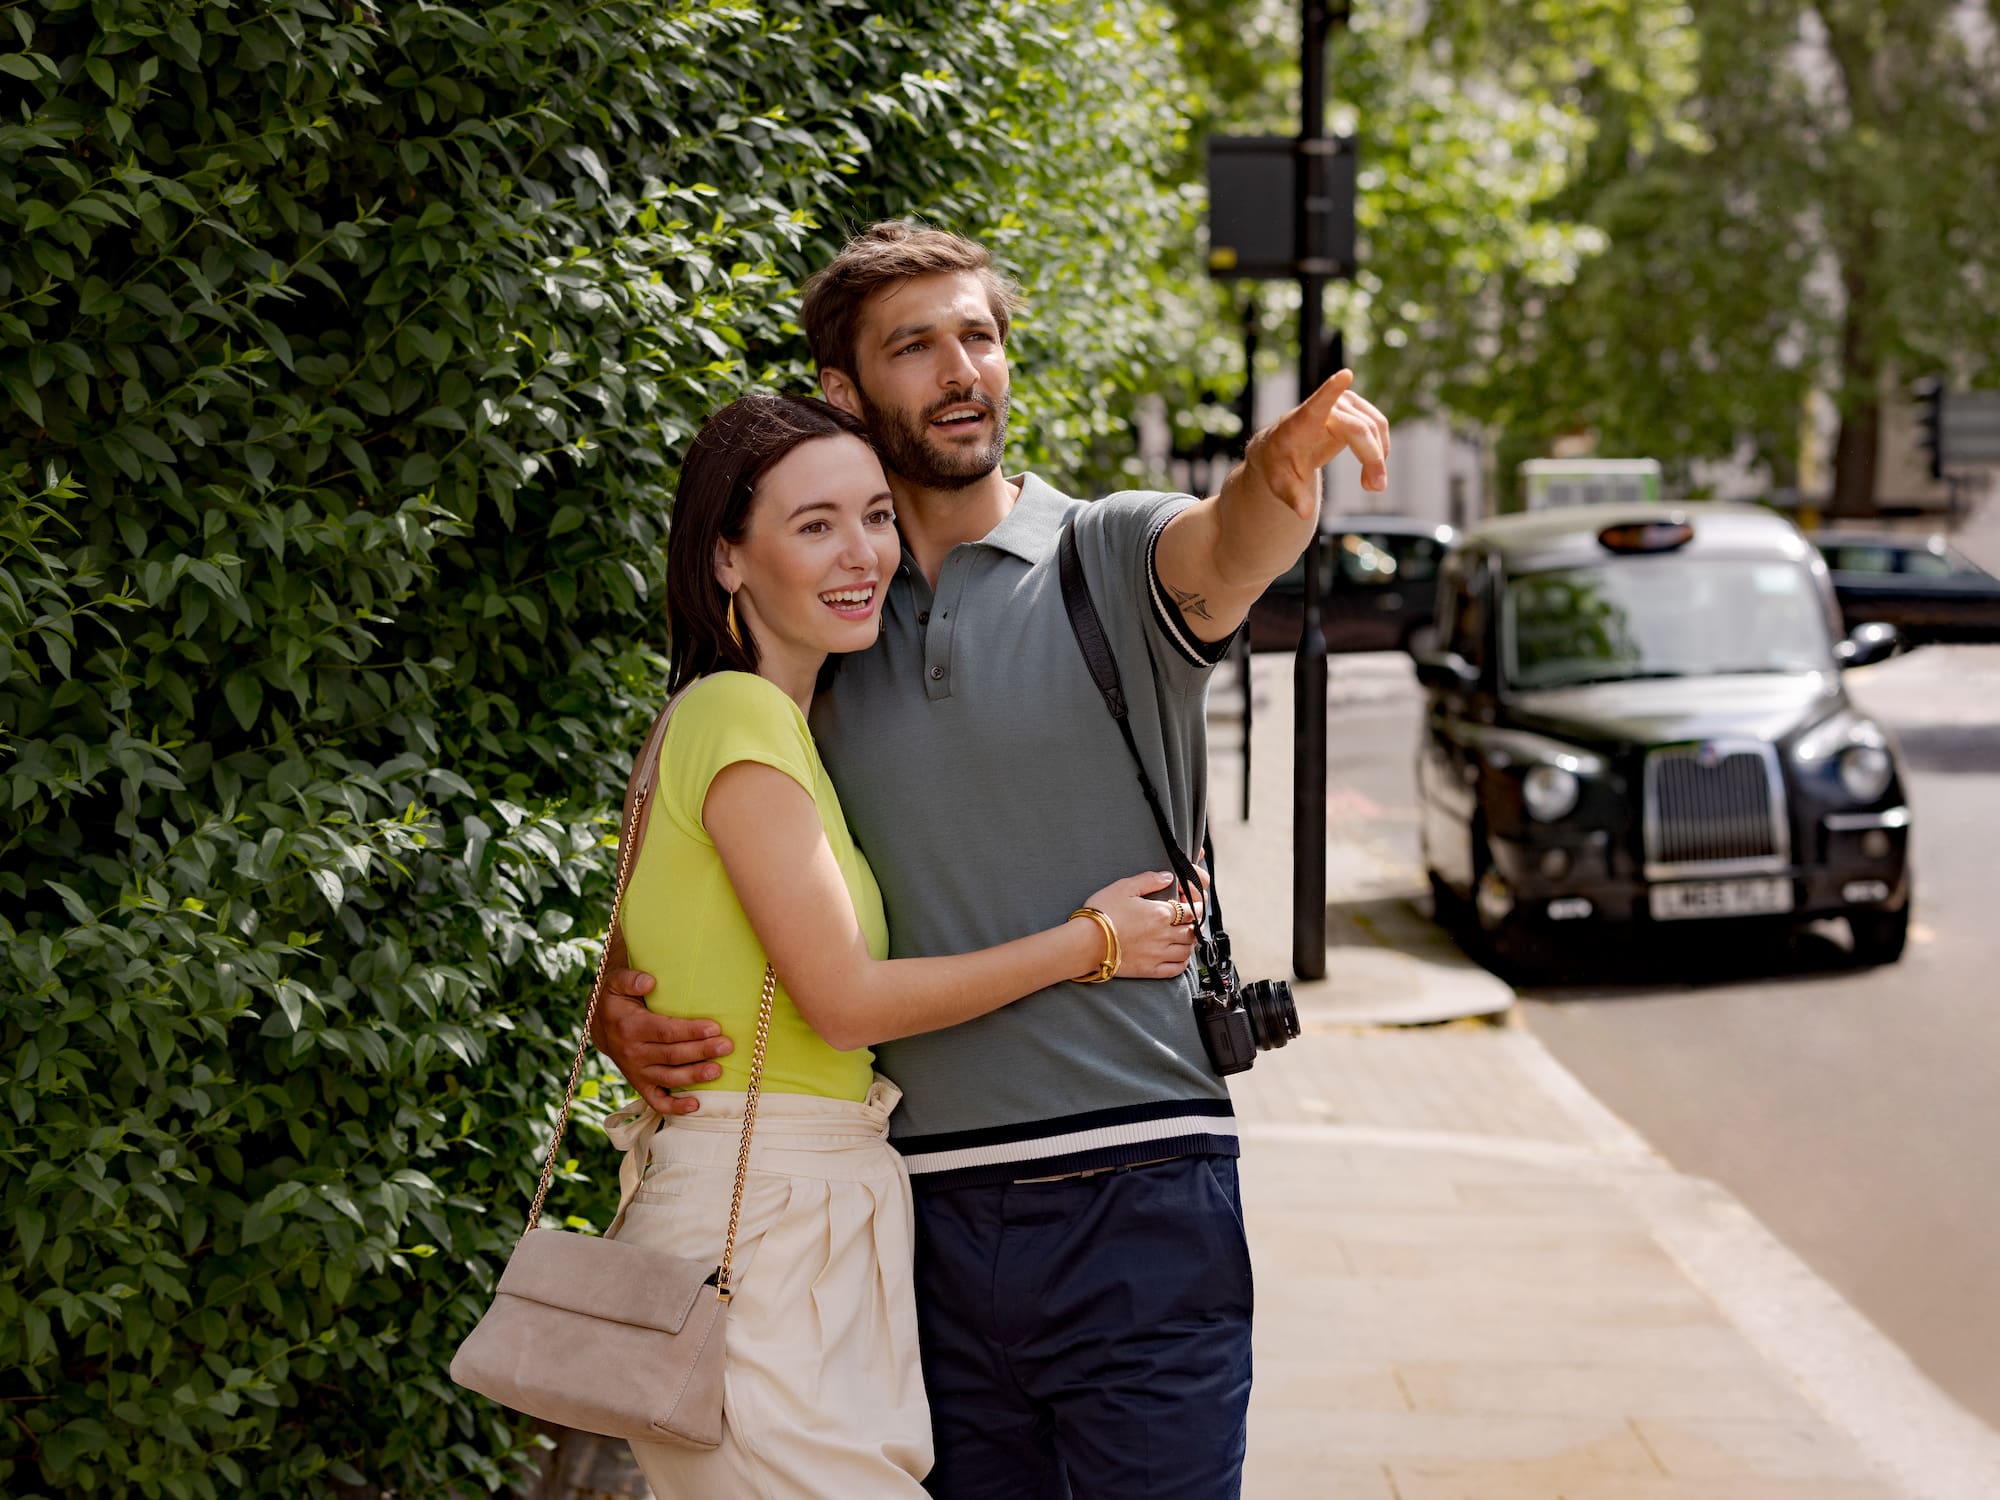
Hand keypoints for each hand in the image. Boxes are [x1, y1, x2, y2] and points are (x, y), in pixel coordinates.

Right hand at [594, 970, 733, 1114]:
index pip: (665, 1031)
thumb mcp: (616, 983)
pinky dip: (675, 1107)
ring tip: (718, 1071)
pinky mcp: (640, 1084)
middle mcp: (633, 1052)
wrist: (599, 1024)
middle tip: (727, 1046)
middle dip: (701, 1051)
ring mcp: (636, 1071)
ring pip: (669, 1077)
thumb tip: (650, 982)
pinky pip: (656, 1101)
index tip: (715, 1027)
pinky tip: (696, 1105)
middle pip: (672, 1055)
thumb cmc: (616, 999)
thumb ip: (631, 979)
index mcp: (630, 1027)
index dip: (690, 1031)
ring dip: (694, 1076)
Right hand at [1081, 872, 1199, 979]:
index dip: (1196, 906)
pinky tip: (1179, 957)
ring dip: (1189, 943)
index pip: (1192, 910)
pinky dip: (1182, 963)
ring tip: (1184, 938)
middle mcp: (1164, 935)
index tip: (1193, 904)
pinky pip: (1176, 969)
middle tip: (1188, 921)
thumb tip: (1168, 876)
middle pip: (1192, 931)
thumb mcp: (1124, 887)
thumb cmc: (1102, 912)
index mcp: (1161, 913)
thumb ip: (1149, 880)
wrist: (1086, 942)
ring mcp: (1158, 954)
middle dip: (1193, 925)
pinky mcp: (1150, 970)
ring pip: (1187, 951)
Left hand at [1242, 368, 1389, 519]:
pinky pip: (1378, 426)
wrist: (1282, 451)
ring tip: (1372, 486)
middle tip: (1375, 488)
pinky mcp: (1355, 409)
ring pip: (1374, 426)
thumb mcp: (1281, 485)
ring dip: (1379, 457)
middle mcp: (1324, 408)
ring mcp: (1342, 404)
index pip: (1317, 404)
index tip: (1345, 375)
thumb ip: (1292, 498)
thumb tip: (1303, 514)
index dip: (1331, 391)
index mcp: (1300, 422)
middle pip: (1358, 428)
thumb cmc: (1279, 466)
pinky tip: (1372, 472)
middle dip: (1372, 458)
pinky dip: (1381, 450)